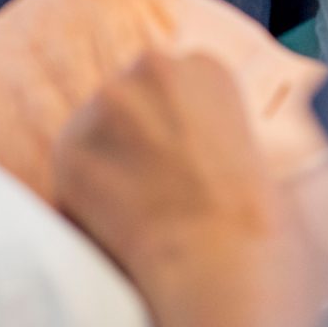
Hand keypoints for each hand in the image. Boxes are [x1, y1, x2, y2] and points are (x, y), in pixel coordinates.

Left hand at [52, 51, 318, 326]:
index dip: (171, 124)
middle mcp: (152, 68)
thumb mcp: (257, 143)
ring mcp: (107, 105)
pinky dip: (84, 194)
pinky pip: (70, 167)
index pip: (167, 78)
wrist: (223, 263)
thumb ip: (214, 120)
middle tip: (156, 183)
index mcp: (204, 64)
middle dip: (134, 134)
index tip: (180, 157)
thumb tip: (190, 135)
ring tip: (138, 206)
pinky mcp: (71, 148)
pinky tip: (116, 220)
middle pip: (128, 94)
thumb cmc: (255, 219)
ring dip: (106, 161)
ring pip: (94, 128)